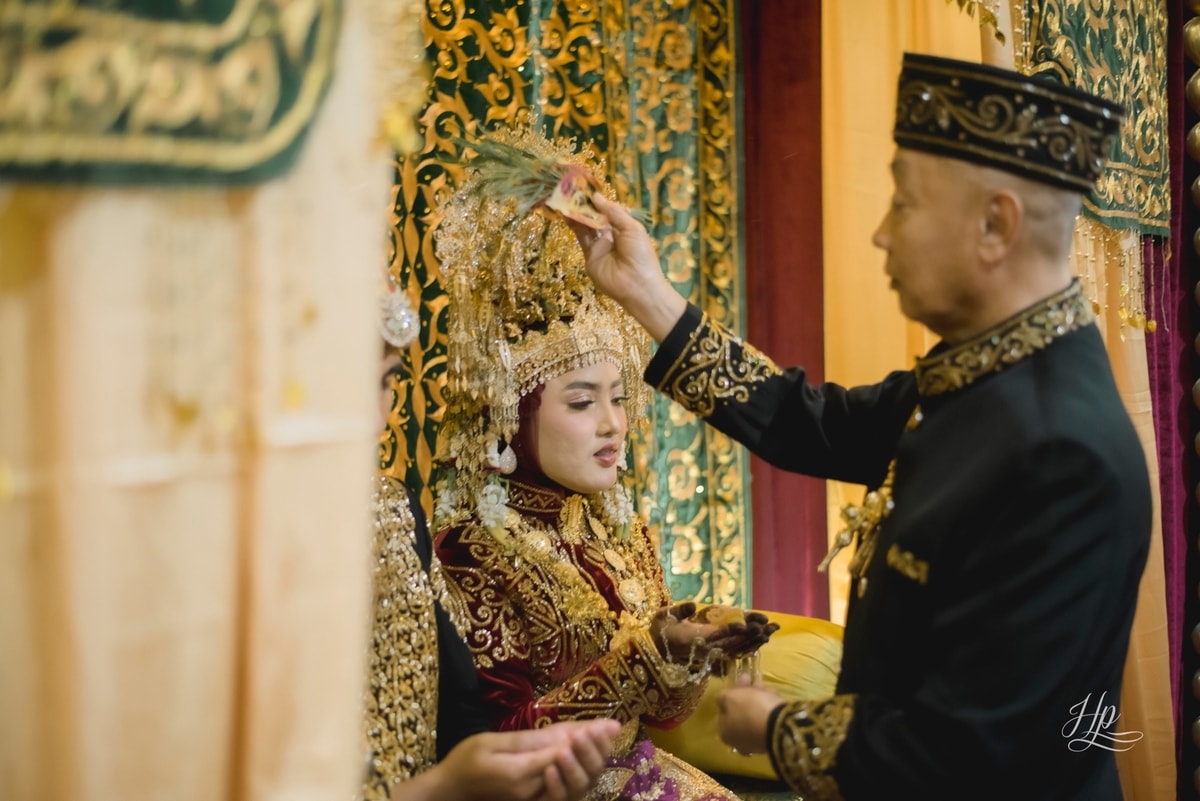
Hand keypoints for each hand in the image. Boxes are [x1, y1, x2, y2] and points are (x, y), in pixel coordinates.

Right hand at [392, 719, 619, 800]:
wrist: (452, 791)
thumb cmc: (466, 761)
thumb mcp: (491, 743)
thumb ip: (528, 741)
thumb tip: (561, 735)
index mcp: (520, 776)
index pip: (562, 756)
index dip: (586, 739)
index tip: (606, 724)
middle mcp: (533, 793)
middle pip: (575, 774)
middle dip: (595, 750)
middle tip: (610, 727)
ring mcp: (535, 800)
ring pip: (574, 785)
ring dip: (592, 761)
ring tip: (604, 736)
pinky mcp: (536, 800)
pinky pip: (566, 789)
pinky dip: (581, 771)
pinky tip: (588, 751)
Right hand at [567, 194, 685, 341]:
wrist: (637, 285)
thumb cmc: (641, 254)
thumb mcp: (632, 228)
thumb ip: (613, 212)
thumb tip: (596, 196)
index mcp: (624, 228)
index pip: (608, 210)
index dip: (598, 200)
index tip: (586, 186)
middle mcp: (610, 235)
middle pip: (595, 217)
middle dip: (585, 204)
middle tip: (572, 189)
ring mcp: (599, 245)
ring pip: (586, 225)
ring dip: (577, 212)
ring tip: (566, 197)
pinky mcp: (589, 255)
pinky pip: (581, 237)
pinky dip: (573, 225)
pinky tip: (567, 212)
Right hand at [649, 603, 777, 670]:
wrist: (657, 652)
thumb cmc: (661, 631)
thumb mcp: (664, 617)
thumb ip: (678, 612)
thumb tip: (690, 605)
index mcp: (694, 638)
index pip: (715, 635)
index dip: (730, 631)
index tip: (745, 625)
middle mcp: (705, 648)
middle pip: (732, 643)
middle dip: (750, 635)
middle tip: (768, 626)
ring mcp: (711, 654)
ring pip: (737, 649)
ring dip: (754, 641)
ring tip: (771, 631)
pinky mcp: (716, 656)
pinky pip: (736, 653)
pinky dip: (750, 646)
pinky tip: (762, 639)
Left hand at [716, 676, 781, 756]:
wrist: (780, 727)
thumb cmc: (750, 710)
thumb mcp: (730, 698)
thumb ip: (722, 697)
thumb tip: (722, 700)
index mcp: (725, 732)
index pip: (725, 710)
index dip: (732, 693)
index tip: (742, 681)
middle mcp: (739, 741)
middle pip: (741, 712)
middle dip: (747, 694)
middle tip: (754, 680)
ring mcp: (756, 743)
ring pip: (755, 715)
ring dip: (760, 698)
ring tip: (767, 687)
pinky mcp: (772, 740)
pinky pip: (768, 721)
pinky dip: (770, 708)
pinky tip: (775, 697)